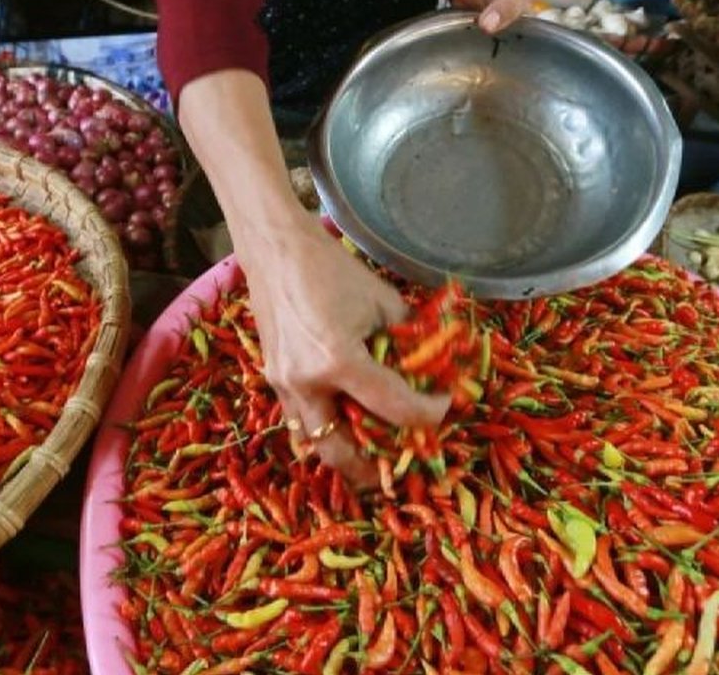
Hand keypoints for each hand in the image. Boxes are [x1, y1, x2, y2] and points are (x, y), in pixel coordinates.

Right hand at [239, 216, 448, 487]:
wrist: (274, 250)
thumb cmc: (331, 269)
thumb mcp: (382, 301)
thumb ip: (408, 338)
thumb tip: (434, 364)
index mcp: (338, 361)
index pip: (393, 407)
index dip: (428, 413)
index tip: (445, 405)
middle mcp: (306, 383)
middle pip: (340, 450)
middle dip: (371, 468)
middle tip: (399, 468)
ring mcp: (283, 384)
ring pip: (312, 442)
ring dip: (343, 455)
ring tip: (370, 457)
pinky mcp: (273, 378)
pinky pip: (298, 421)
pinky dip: (323, 429)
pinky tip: (343, 423)